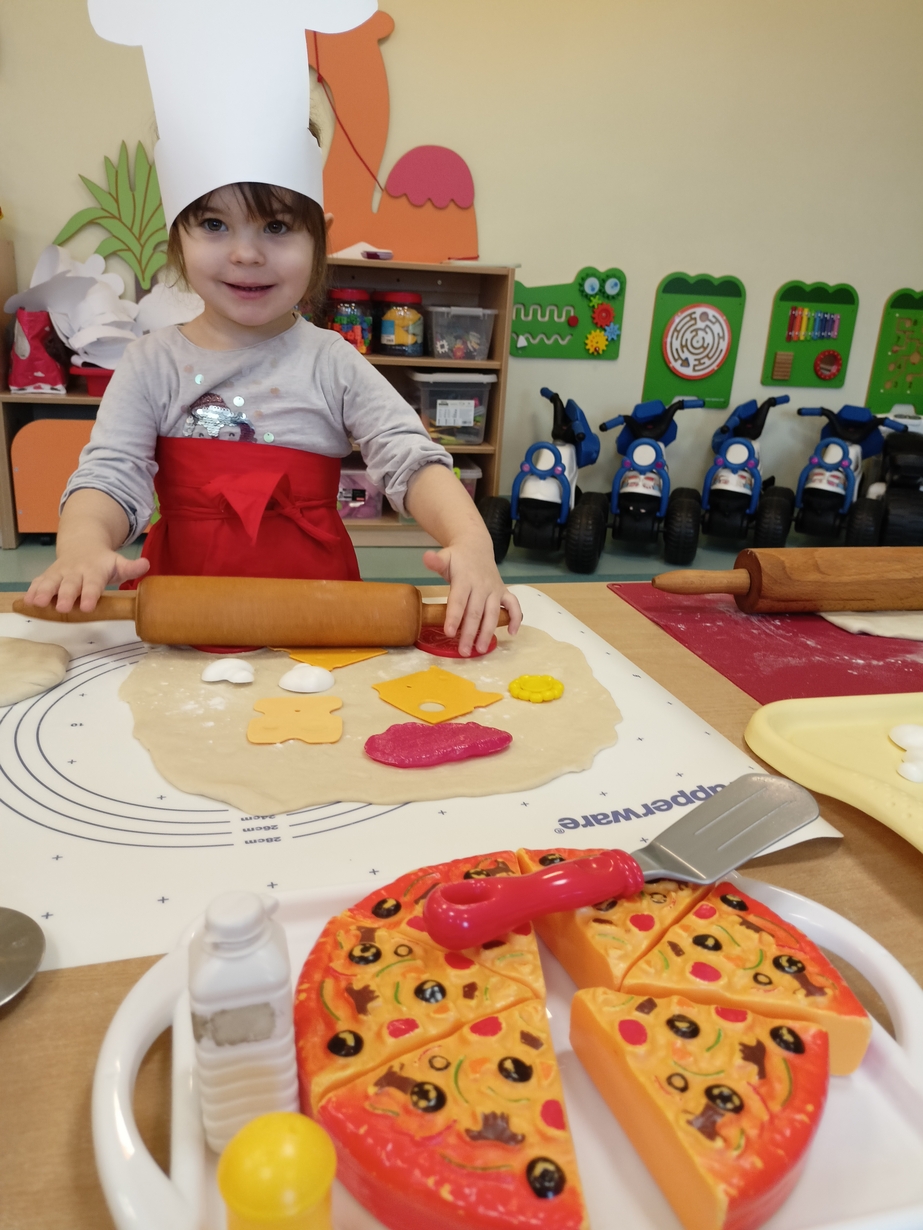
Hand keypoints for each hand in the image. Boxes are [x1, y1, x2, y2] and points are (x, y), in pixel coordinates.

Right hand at [25, 488, 147, 613]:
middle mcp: (76, 572)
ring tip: (37, 603)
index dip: (90, 595)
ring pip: (51, 582)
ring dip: (44, 592)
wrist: (83, 545)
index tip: (87, 606)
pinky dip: (33, 589)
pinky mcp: (49, 575)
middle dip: (65, 595)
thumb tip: (146, 564)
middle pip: (70, 585)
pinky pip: (39, 582)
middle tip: (61, 607)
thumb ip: (131, 567)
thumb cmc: (104, 562)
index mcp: (94, 571)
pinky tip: (28, 600)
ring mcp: (60, 573)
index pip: (93, 584)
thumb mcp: (119, 563)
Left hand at [423, 533, 521, 655]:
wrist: (476, 546)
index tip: (449, 632)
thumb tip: (426, 558)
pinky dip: (515, 618)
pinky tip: (511, 633)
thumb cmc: (457, 558)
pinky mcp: (504, 592)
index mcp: (465, 579)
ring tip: (481, 649)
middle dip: (469, 633)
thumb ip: (436, 561)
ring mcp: (494, 590)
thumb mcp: (445, 557)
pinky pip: (513, 605)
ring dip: (488, 632)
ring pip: (493, 613)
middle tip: (463, 651)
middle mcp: (482, 586)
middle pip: (475, 612)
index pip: (459, 600)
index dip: (454, 616)